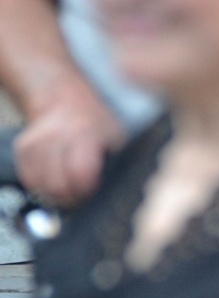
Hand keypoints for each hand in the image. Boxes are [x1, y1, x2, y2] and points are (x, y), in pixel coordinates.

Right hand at [14, 80, 122, 205]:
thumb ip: (113, 164)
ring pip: (40, 186)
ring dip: (55, 193)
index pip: (80, 174)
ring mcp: (36, 141)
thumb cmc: (98, 123)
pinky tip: (55, 179)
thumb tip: (109, 192)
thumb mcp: (117, 138)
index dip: (86, 190)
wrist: (68, 100)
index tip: (92, 191)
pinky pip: (29, 179)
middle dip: (70, 197)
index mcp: (85, 133)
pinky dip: (42, 185)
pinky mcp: (23, 148)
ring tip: (70, 187)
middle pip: (57, 185)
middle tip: (81, 196)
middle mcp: (56, 135)